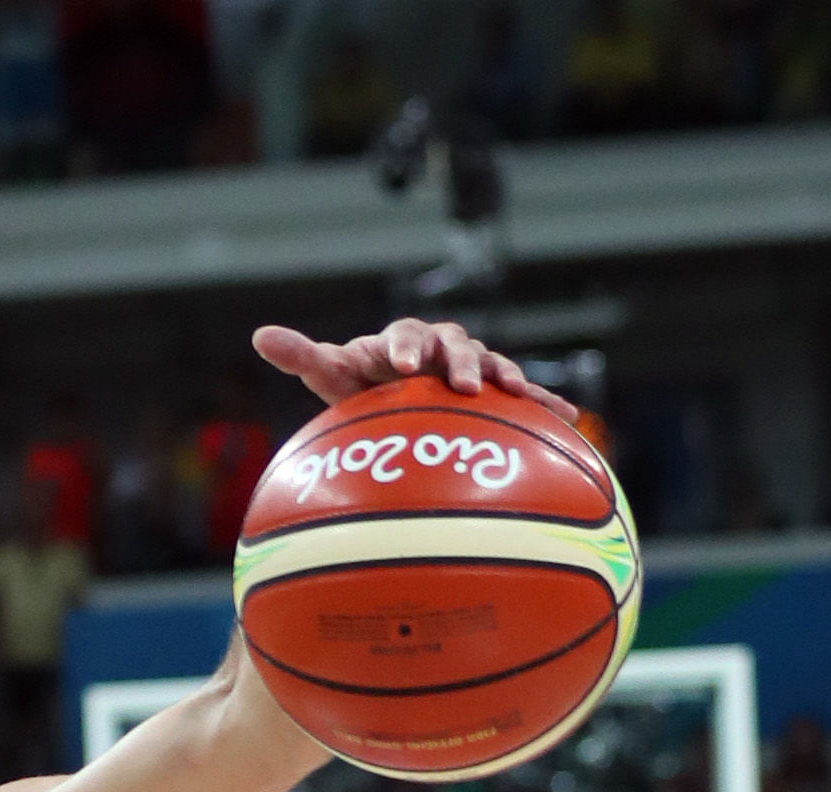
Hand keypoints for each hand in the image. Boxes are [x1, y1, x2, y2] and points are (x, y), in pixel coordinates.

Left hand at [252, 318, 576, 421]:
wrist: (401, 397)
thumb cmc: (364, 386)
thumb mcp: (334, 375)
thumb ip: (304, 356)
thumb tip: (260, 334)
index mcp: (404, 340)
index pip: (403, 335)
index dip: (403, 345)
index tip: (400, 363)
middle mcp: (442, 347)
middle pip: (455, 345)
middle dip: (460, 360)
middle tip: (462, 382)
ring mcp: (473, 368)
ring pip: (493, 366)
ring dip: (507, 376)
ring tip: (516, 393)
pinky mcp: (497, 393)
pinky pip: (525, 398)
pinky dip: (545, 404)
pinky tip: (569, 418)